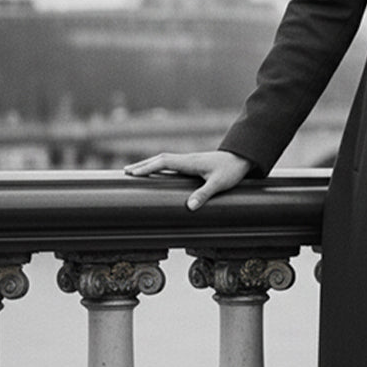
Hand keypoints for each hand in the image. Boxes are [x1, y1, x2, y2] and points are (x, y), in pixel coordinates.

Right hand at [124, 149, 251, 210]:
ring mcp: (189, 160)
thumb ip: (204, 194)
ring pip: (164, 160)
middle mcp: (187, 159)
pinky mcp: (193, 163)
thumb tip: (189, 207)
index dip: (148, 168)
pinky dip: (159, 165)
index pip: (164, 163)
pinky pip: (171, 163)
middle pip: (159, 159)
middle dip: (142, 165)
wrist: (242, 159)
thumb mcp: (218, 184)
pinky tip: (155, 172)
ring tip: (134, 171)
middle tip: (125, 172)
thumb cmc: (231, 171)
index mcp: (190, 162)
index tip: (133, 174)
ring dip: (149, 164)